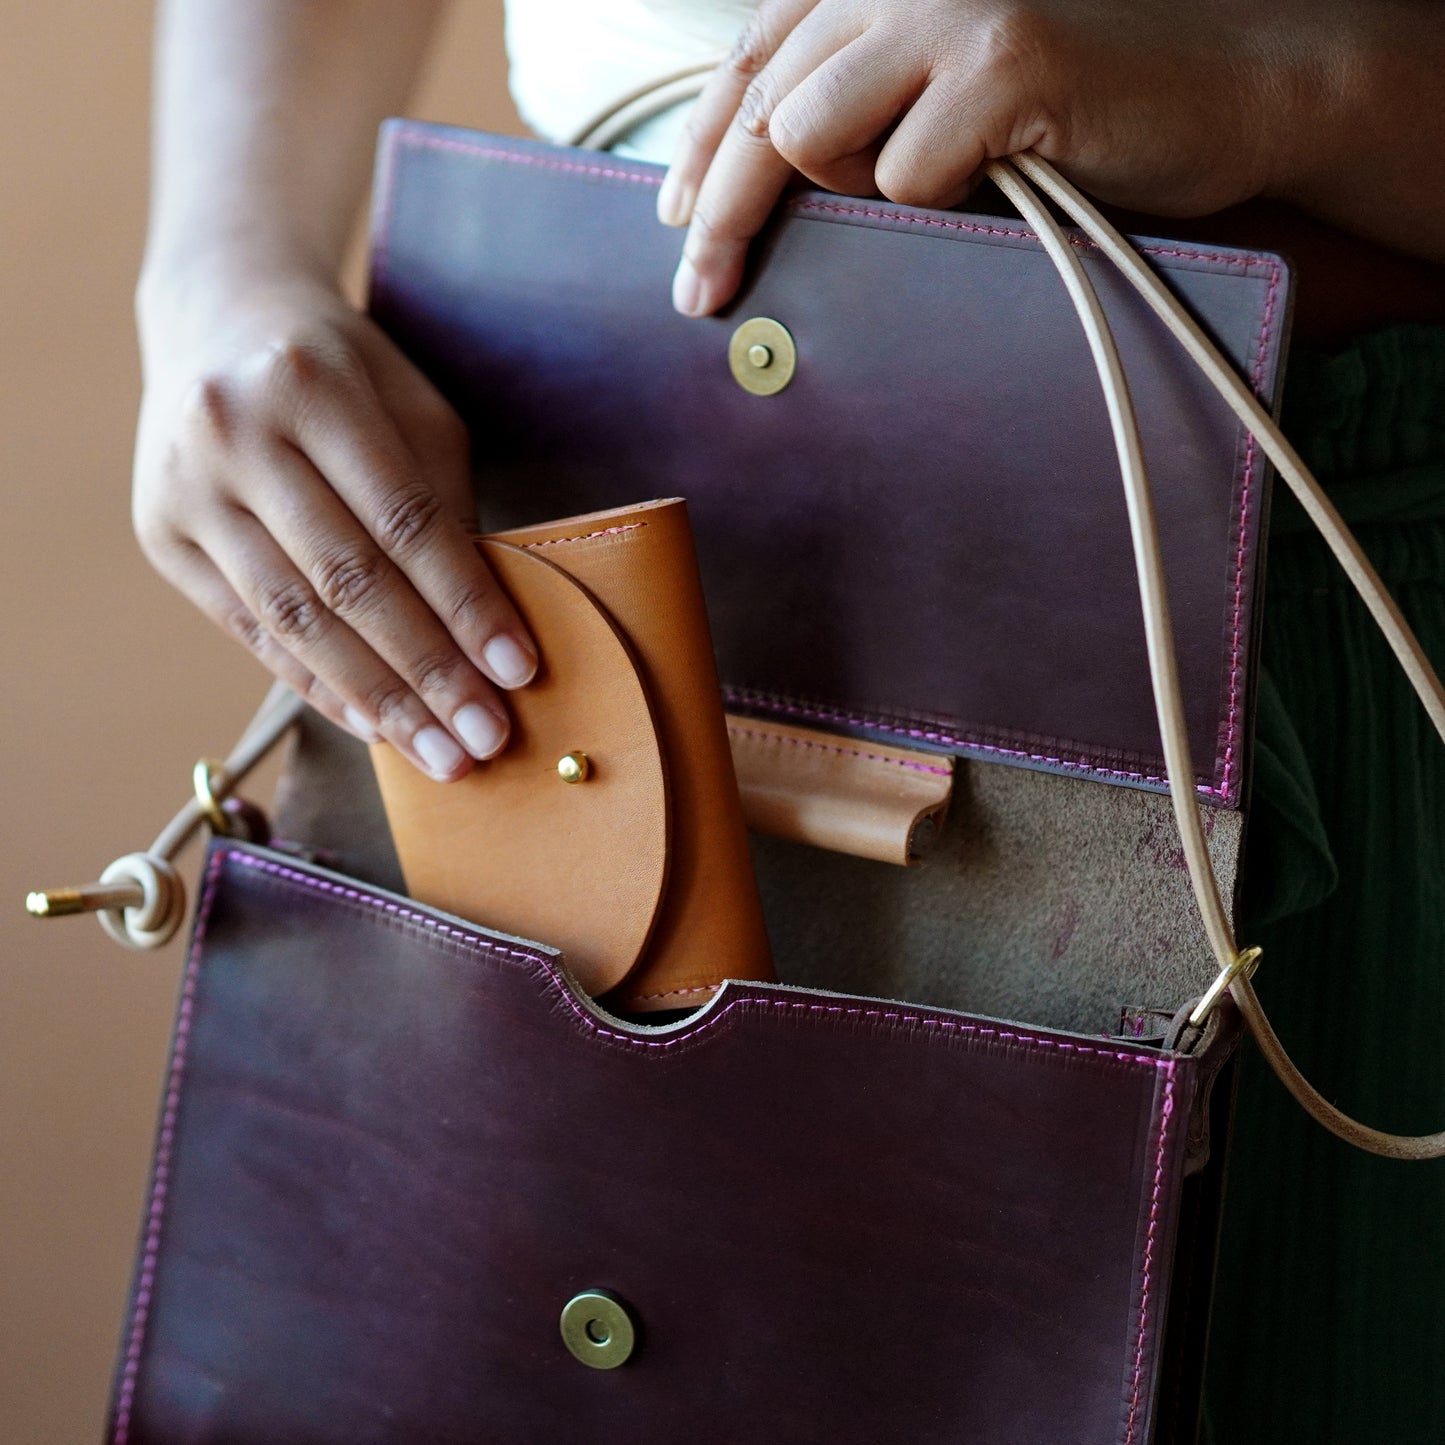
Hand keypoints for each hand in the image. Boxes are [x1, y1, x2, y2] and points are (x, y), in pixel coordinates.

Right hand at [134, 271, 536, 780]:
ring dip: (375, 699)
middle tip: (485, 739)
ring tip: (439, 753)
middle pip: (347, 580)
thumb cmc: (344, 373)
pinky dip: (317, 685)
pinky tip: (372, 726)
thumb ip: (443, 504)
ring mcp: (185, 488)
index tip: (520, 672)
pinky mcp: (159, 537)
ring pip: (294, 619)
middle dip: (427, 671)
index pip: (405, 520)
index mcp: (312, 386)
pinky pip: (252, 631)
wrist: (217, 319)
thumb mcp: (411, 409)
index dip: (466, 603)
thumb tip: (485, 627)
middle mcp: (234, 434)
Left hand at [658, 0, 1346, 314]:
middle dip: (718, 211)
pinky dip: (932, 203)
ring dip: (842, 197)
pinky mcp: (1007, 62)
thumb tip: (767, 180)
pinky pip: (908, 172)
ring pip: (811, 130)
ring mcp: (956, 11)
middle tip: (698, 295)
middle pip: (763, 102)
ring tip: (921, 199)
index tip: (674, 219)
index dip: (702, 143)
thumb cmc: (1082, 109)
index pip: (756, 54)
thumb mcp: (952, 95)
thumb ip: (868, 108)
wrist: (1231, 87)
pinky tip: (988, 188)